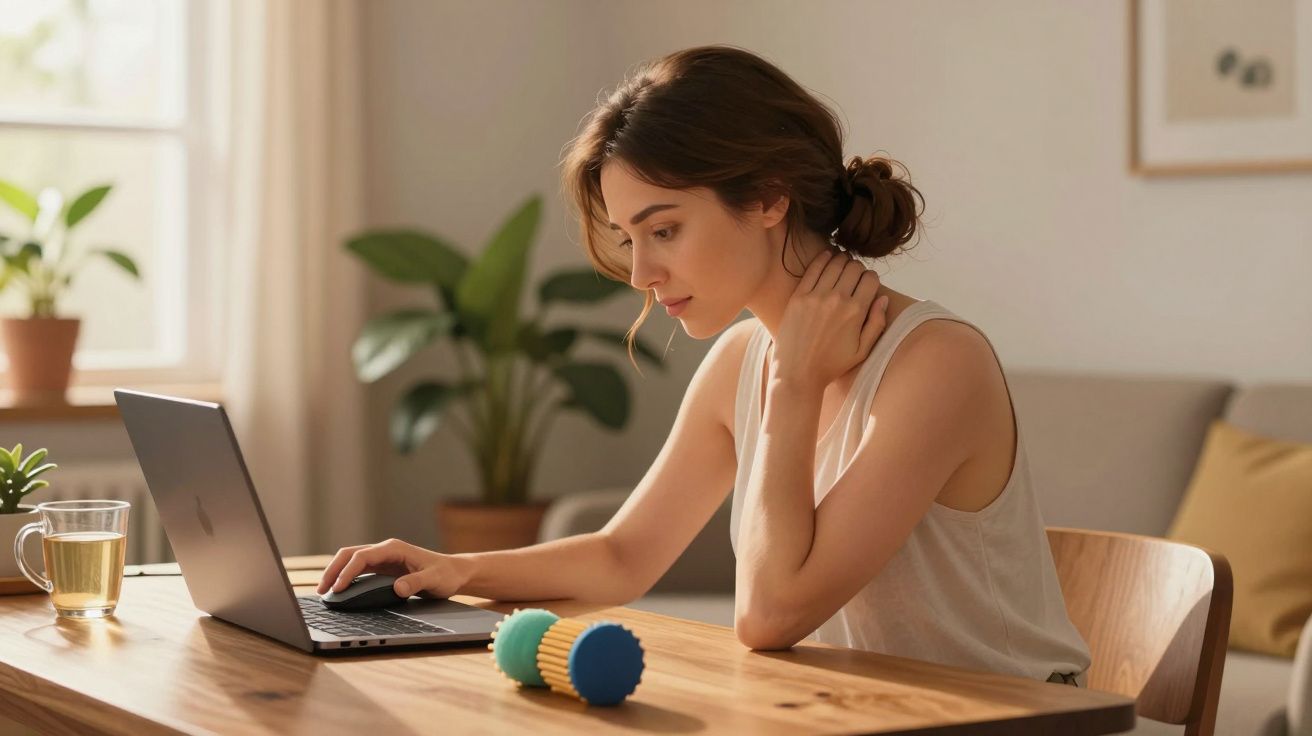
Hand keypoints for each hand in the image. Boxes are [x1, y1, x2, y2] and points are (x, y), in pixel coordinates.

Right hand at [316, 538, 469, 598]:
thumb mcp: (434, 580)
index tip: (338, 589)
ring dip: (335, 573)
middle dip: (333, 570)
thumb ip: (416, 583)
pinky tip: (338, 591)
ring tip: (323, 592)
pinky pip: (357, 570)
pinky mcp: (382, 568)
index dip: (347, 572)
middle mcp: (384, 550)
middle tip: (321, 590)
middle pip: (350, 554)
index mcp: (393, 548)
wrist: (454, 573)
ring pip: (350, 561)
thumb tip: (397, 588)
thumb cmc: (445, 574)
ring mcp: (382, 558)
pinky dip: (345, 577)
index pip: (362, 556)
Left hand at [772, 249, 888, 393]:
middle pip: (854, 268)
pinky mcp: (798, 297)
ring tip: (842, 265)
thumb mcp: (862, 351)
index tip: (867, 283)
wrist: (797, 373)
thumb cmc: (831, 365)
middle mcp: (837, 300)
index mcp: (856, 312)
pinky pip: (813, 268)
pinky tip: (827, 257)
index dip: (871, 278)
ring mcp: (816, 296)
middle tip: (854, 275)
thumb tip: (884, 298)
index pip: (870, 279)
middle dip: (857, 268)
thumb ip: (877, 323)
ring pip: (835, 263)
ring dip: (842, 261)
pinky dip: (823, 259)